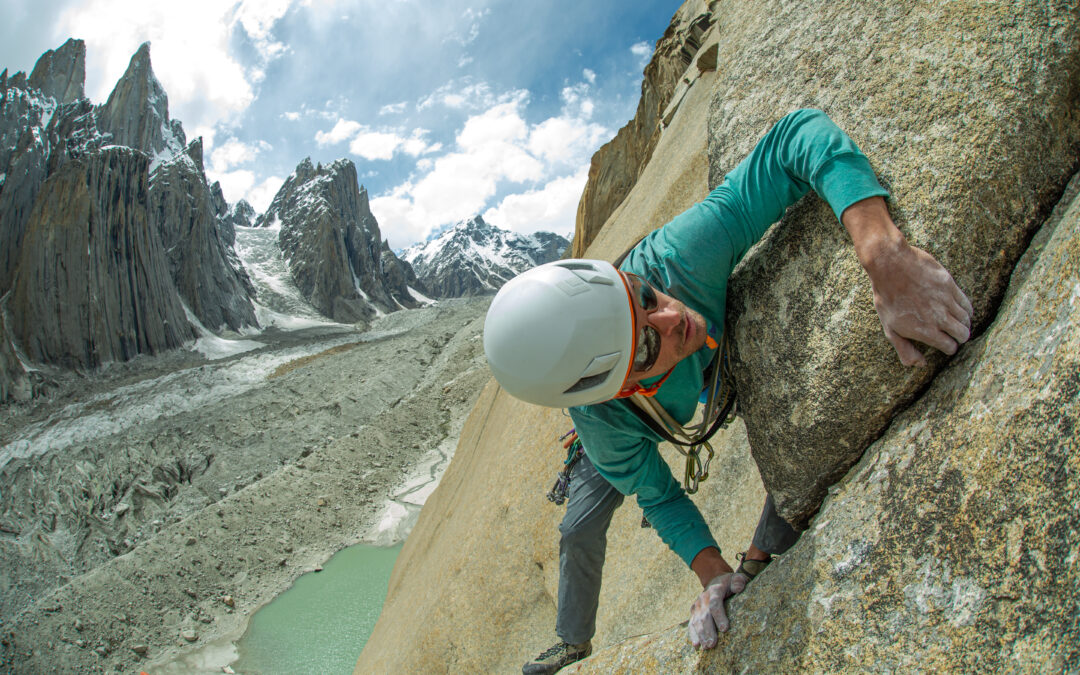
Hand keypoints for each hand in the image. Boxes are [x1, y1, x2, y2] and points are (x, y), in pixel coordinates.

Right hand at [687, 572, 746, 648]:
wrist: (714, 580)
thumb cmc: (729, 582)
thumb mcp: (736, 578)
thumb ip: (738, 581)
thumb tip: (739, 587)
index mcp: (714, 590)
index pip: (715, 603)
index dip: (719, 616)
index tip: (725, 629)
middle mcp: (703, 598)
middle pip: (704, 615)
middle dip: (708, 630)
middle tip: (713, 644)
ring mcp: (697, 605)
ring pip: (697, 621)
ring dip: (701, 635)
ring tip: (707, 647)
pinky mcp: (694, 612)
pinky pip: (692, 624)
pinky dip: (693, 634)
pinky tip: (696, 645)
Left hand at [842, 197, 973, 365]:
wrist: (891, 265)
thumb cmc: (887, 298)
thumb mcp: (890, 328)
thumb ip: (905, 349)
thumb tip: (920, 364)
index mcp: (926, 331)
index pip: (950, 347)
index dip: (948, 348)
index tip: (945, 345)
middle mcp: (940, 318)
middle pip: (963, 334)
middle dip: (959, 338)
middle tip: (953, 336)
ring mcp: (946, 301)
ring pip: (967, 319)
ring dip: (964, 324)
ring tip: (957, 324)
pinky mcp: (950, 285)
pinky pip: (967, 303)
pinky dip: (967, 310)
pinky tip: (962, 311)